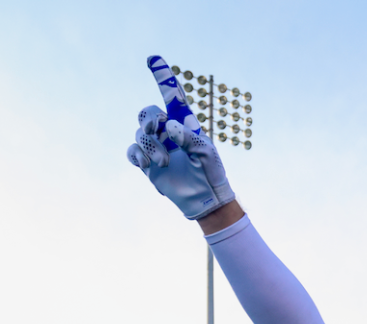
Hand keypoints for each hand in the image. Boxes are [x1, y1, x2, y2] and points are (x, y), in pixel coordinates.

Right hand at [126, 56, 234, 219]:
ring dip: (151, 147)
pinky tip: (147, 165)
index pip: (172, 96)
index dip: (163, 77)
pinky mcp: (147, 162)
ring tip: (166, 163)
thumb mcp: (206, 153)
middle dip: (150, 119)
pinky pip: (132, 150)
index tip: (153, 58)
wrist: (204, 198)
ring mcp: (156, 146)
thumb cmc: (210, 172)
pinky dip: (137, 155)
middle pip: (147, 112)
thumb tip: (169, 126)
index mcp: (185, 124)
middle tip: (158, 130)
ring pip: (140, 134)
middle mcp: (168, 131)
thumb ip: (189, 137)